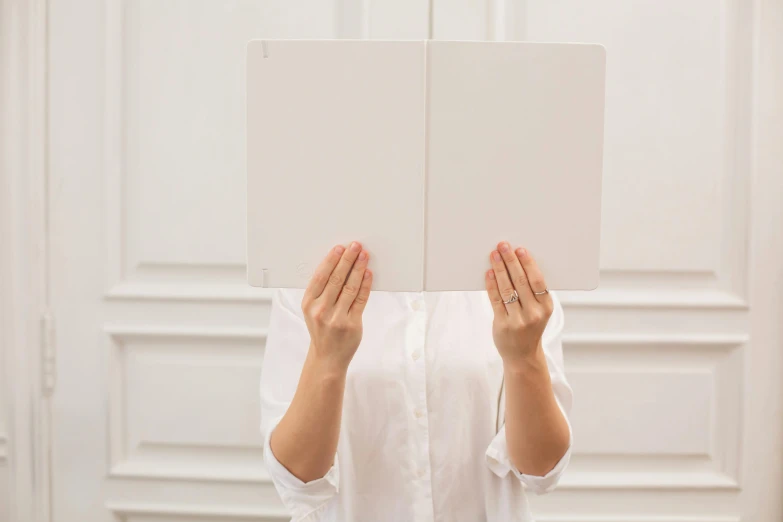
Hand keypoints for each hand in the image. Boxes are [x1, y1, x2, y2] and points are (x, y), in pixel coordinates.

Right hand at [302, 241, 372, 372]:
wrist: (327, 358)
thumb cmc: (321, 330)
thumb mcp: (312, 310)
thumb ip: (321, 291)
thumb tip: (338, 265)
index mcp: (308, 303)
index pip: (321, 276)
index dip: (331, 260)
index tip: (339, 248)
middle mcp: (320, 310)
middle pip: (336, 279)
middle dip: (347, 260)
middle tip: (355, 246)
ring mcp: (336, 318)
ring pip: (350, 287)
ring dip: (358, 269)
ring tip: (364, 256)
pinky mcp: (352, 324)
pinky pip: (360, 300)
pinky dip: (365, 285)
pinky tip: (368, 274)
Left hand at [485, 242, 553, 366]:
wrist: (522, 356)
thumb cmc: (530, 327)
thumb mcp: (539, 312)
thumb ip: (532, 293)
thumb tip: (518, 264)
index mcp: (546, 307)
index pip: (537, 281)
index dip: (528, 264)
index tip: (520, 250)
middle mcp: (534, 314)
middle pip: (521, 281)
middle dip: (511, 261)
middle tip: (503, 246)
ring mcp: (518, 320)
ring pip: (507, 288)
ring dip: (499, 269)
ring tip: (494, 255)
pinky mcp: (502, 324)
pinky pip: (496, 300)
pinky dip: (491, 284)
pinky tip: (489, 273)